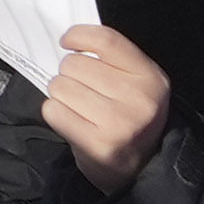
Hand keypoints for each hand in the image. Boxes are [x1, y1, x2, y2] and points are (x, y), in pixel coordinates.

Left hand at [37, 22, 174, 187]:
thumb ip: (111, 58)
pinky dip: (56, 113)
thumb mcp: (135, 82)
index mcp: (150, 77)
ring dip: (62, 95)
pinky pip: (52, 110)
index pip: (106, 40)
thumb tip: (70, 40)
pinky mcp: (96, 144)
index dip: (79, 36)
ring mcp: (118, 123)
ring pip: (60, 86)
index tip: (68, 42)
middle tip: (84, 91)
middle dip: (70, 74)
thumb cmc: (128, 116)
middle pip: (74, 64)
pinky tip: (73, 121)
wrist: (139, 166)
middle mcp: (138, 98)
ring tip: (80, 108)